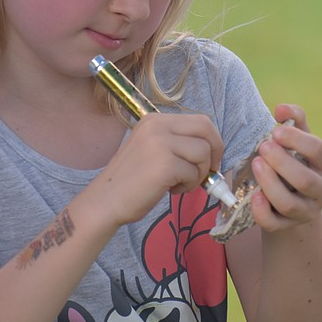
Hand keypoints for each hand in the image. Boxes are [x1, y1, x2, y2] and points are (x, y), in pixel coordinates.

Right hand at [93, 113, 222, 226]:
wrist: (106, 200)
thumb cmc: (132, 180)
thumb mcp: (153, 149)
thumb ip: (178, 144)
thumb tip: (213, 150)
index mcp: (155, 120)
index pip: (199, 120)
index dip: (212, 140)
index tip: (211, 159)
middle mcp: (158, 126)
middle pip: (206, 129)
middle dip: (215, 151)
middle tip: (210, 172)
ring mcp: (160, 144)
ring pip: (203, 153)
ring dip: (198, 174)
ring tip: (179, 183)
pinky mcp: (165, 164)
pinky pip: (193, 173)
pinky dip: (188, 186)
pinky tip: (170, 190)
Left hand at [248, 104, 321, 231]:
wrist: (289, 198)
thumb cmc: (295, 160)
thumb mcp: (298, 140)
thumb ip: (294, 119)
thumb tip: (281, 108)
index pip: (319, 151)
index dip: (297, 139)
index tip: (276, 130)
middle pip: (304, 180)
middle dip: (282, 162)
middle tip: (263, 146)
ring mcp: (307, 211)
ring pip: (289, 204)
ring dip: (270, 184)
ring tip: (255, 163)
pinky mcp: (287, 226)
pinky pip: (274, 224)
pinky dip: (262, 211)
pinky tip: (253, 195)